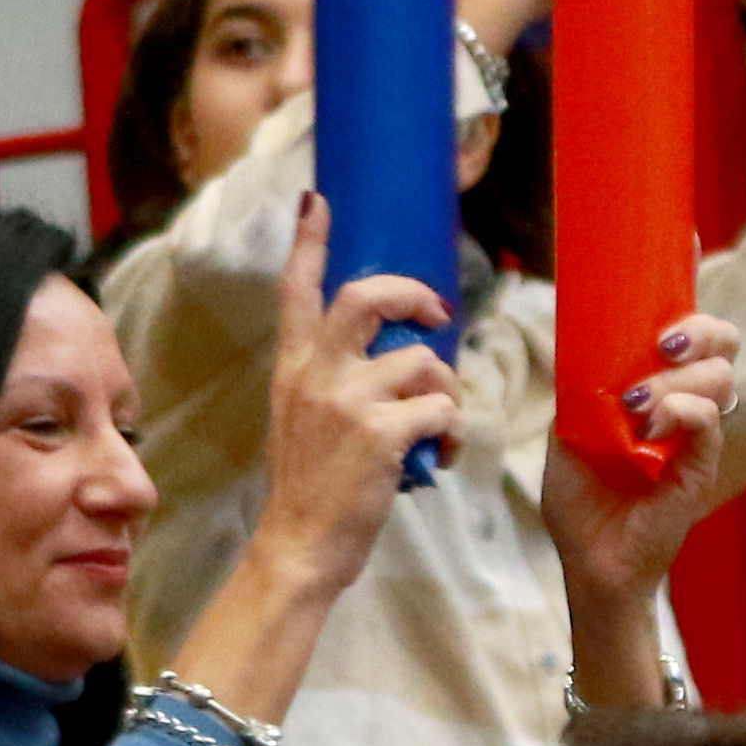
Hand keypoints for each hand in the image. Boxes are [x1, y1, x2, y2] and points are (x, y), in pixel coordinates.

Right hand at [245, 192, 462, 599]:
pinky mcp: (381, 432)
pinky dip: (453, 431)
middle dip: (411, 295)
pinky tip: (441, 455)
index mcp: (293, 367)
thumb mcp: (301, 419)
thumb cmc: (311, 486)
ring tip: (441, 423)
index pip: (297, 290)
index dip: (309, 242)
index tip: (317, 202)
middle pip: (365, 297)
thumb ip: (331, 382)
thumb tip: (393, 360)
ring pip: (422, 360)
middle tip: (435, 315)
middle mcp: (315, 373)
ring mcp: (346, 400)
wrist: (300, 543)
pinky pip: (442, 408)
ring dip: (447, 390)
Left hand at [544, 312, 738, 620]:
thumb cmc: (581, 500)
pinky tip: (653, 422)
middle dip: (699, 334)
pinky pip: (710, 427)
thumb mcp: (567, 435)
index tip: (658, 324)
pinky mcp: (699, 470)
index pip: (701, 341)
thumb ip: (577, 395)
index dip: (693, 321)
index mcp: (662, 394)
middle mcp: (688, 411)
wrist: (589, 557)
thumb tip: (573, 353)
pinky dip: (685, 411)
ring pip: (719, 382)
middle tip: (661, 345)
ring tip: (633, 404)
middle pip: (723, 351)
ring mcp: (697, 440)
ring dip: (673, 381)